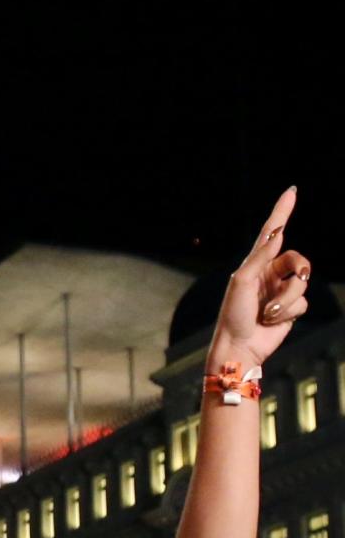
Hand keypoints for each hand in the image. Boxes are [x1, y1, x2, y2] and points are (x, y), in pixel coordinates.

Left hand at [209, 188, 309, 368]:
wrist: (240, 346)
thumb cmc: (234, 313)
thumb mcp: (243, 281)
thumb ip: (261, 257)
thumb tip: (277, 232)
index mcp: (255, 263)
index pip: (272, 231)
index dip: (282, 211)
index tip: (291, 191)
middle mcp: (270, 273)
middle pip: (299, 261)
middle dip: (298, 273)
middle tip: (295, 280)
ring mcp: (280, 291)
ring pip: (302, 284)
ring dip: (287, 300)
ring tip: (268, 313)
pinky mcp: (290, 309)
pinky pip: (303, 304)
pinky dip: (289, 313)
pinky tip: (272, 321)